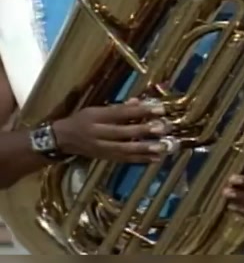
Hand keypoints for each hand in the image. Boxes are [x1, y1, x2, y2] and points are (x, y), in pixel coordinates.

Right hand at [52, 97, 170, 162]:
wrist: (62, 139)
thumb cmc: (82, 120)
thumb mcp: (96, 109)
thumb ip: (118, 107)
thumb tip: (139, 101)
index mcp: (96, 117)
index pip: (120, 113)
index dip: (139, 111)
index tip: (159, 108)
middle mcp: (98, 133)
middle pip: (122, 132)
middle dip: (143, 130)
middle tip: (162, 128)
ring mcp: (102, 148)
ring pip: (124, 149)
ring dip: (145, 149)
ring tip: (162, 147)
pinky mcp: (105, 158)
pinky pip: (124, 160)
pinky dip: (141, 160)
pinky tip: (155, 158)